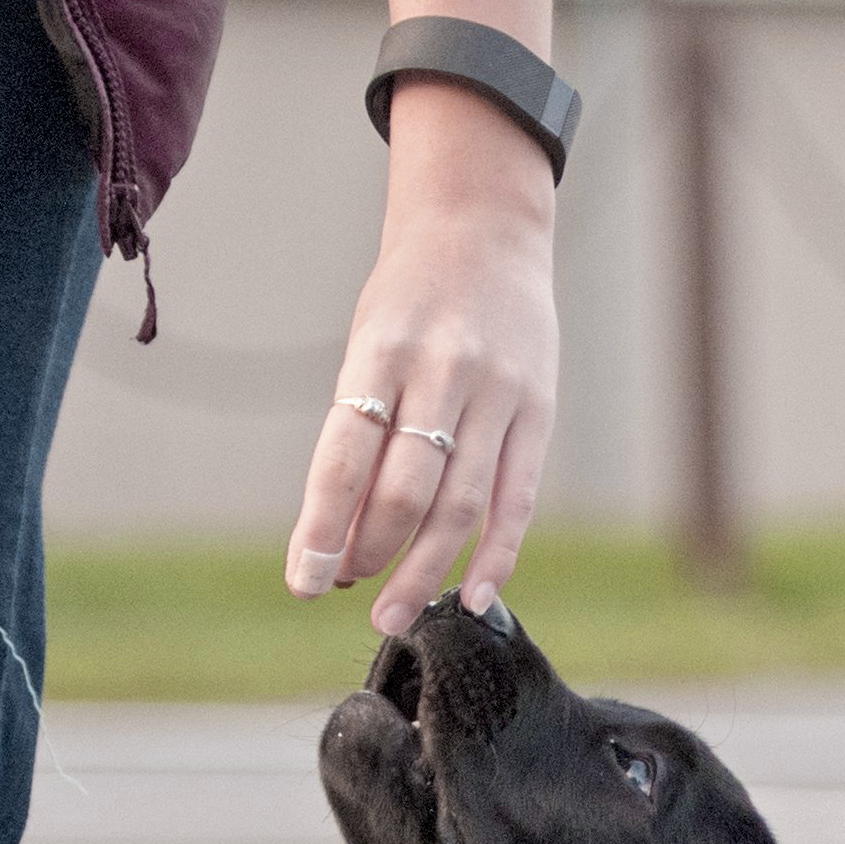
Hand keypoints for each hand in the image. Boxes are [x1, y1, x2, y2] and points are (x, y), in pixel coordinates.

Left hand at [286, 83, 560, 633]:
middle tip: (345, 593)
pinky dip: (496, 555)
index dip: (323, 526)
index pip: (346, 457)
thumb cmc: (412, 300)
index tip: (304, 580)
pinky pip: (517, 497)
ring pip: (461, 504)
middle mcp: (444, 370)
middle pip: (406, 489)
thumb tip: (340, 536)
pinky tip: (469, 596)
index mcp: (383, 350)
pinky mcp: (539, 410)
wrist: (487, 229)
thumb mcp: (369, 346)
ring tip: (391, 614)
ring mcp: (499, 391)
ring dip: (423, 570)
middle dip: (369, 553)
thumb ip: (359, 433)